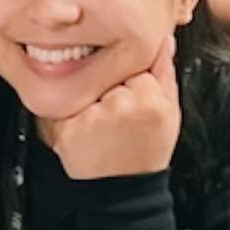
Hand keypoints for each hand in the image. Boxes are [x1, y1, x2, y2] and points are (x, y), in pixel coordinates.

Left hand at [43, 37, 180, 180]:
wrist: (123, 190)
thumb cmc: (147, 150)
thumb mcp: (169, 111)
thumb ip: (163, 72)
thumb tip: (164, 39)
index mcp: (148, 97)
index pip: (130, 63)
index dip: (129, 78)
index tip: (131, 96)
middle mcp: (118, 104)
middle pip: (104, 74)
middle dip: (106, 87)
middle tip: (115, 114)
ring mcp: (90, 117)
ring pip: (82, 88)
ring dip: (85, 100)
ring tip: (100, 125)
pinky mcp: (66, 131)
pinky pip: (60, 108)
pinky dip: (65, 115)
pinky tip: (83, 132)